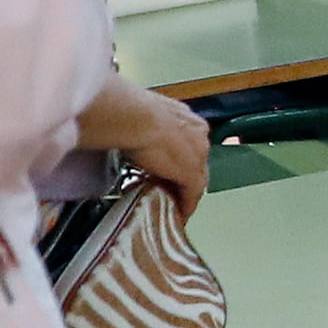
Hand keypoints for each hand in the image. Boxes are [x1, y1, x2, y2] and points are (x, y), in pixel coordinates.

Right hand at [79, 81, 212, 216]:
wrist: (136, 118)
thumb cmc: (130, 111)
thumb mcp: (142, 117)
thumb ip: (144, 128)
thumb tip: (129, 132)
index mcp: (187, 119)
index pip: (189, 144)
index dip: (179, 158)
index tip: (168, 168)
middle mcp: (198, 136)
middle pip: (196, 162)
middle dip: (184, 176)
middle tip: (170, 189)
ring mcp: (198, 157)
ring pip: (196, 180)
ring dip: (185, 194)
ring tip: (173, 205)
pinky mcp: (192, 175)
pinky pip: (192, 196)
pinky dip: (185, 207)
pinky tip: (179, 215)